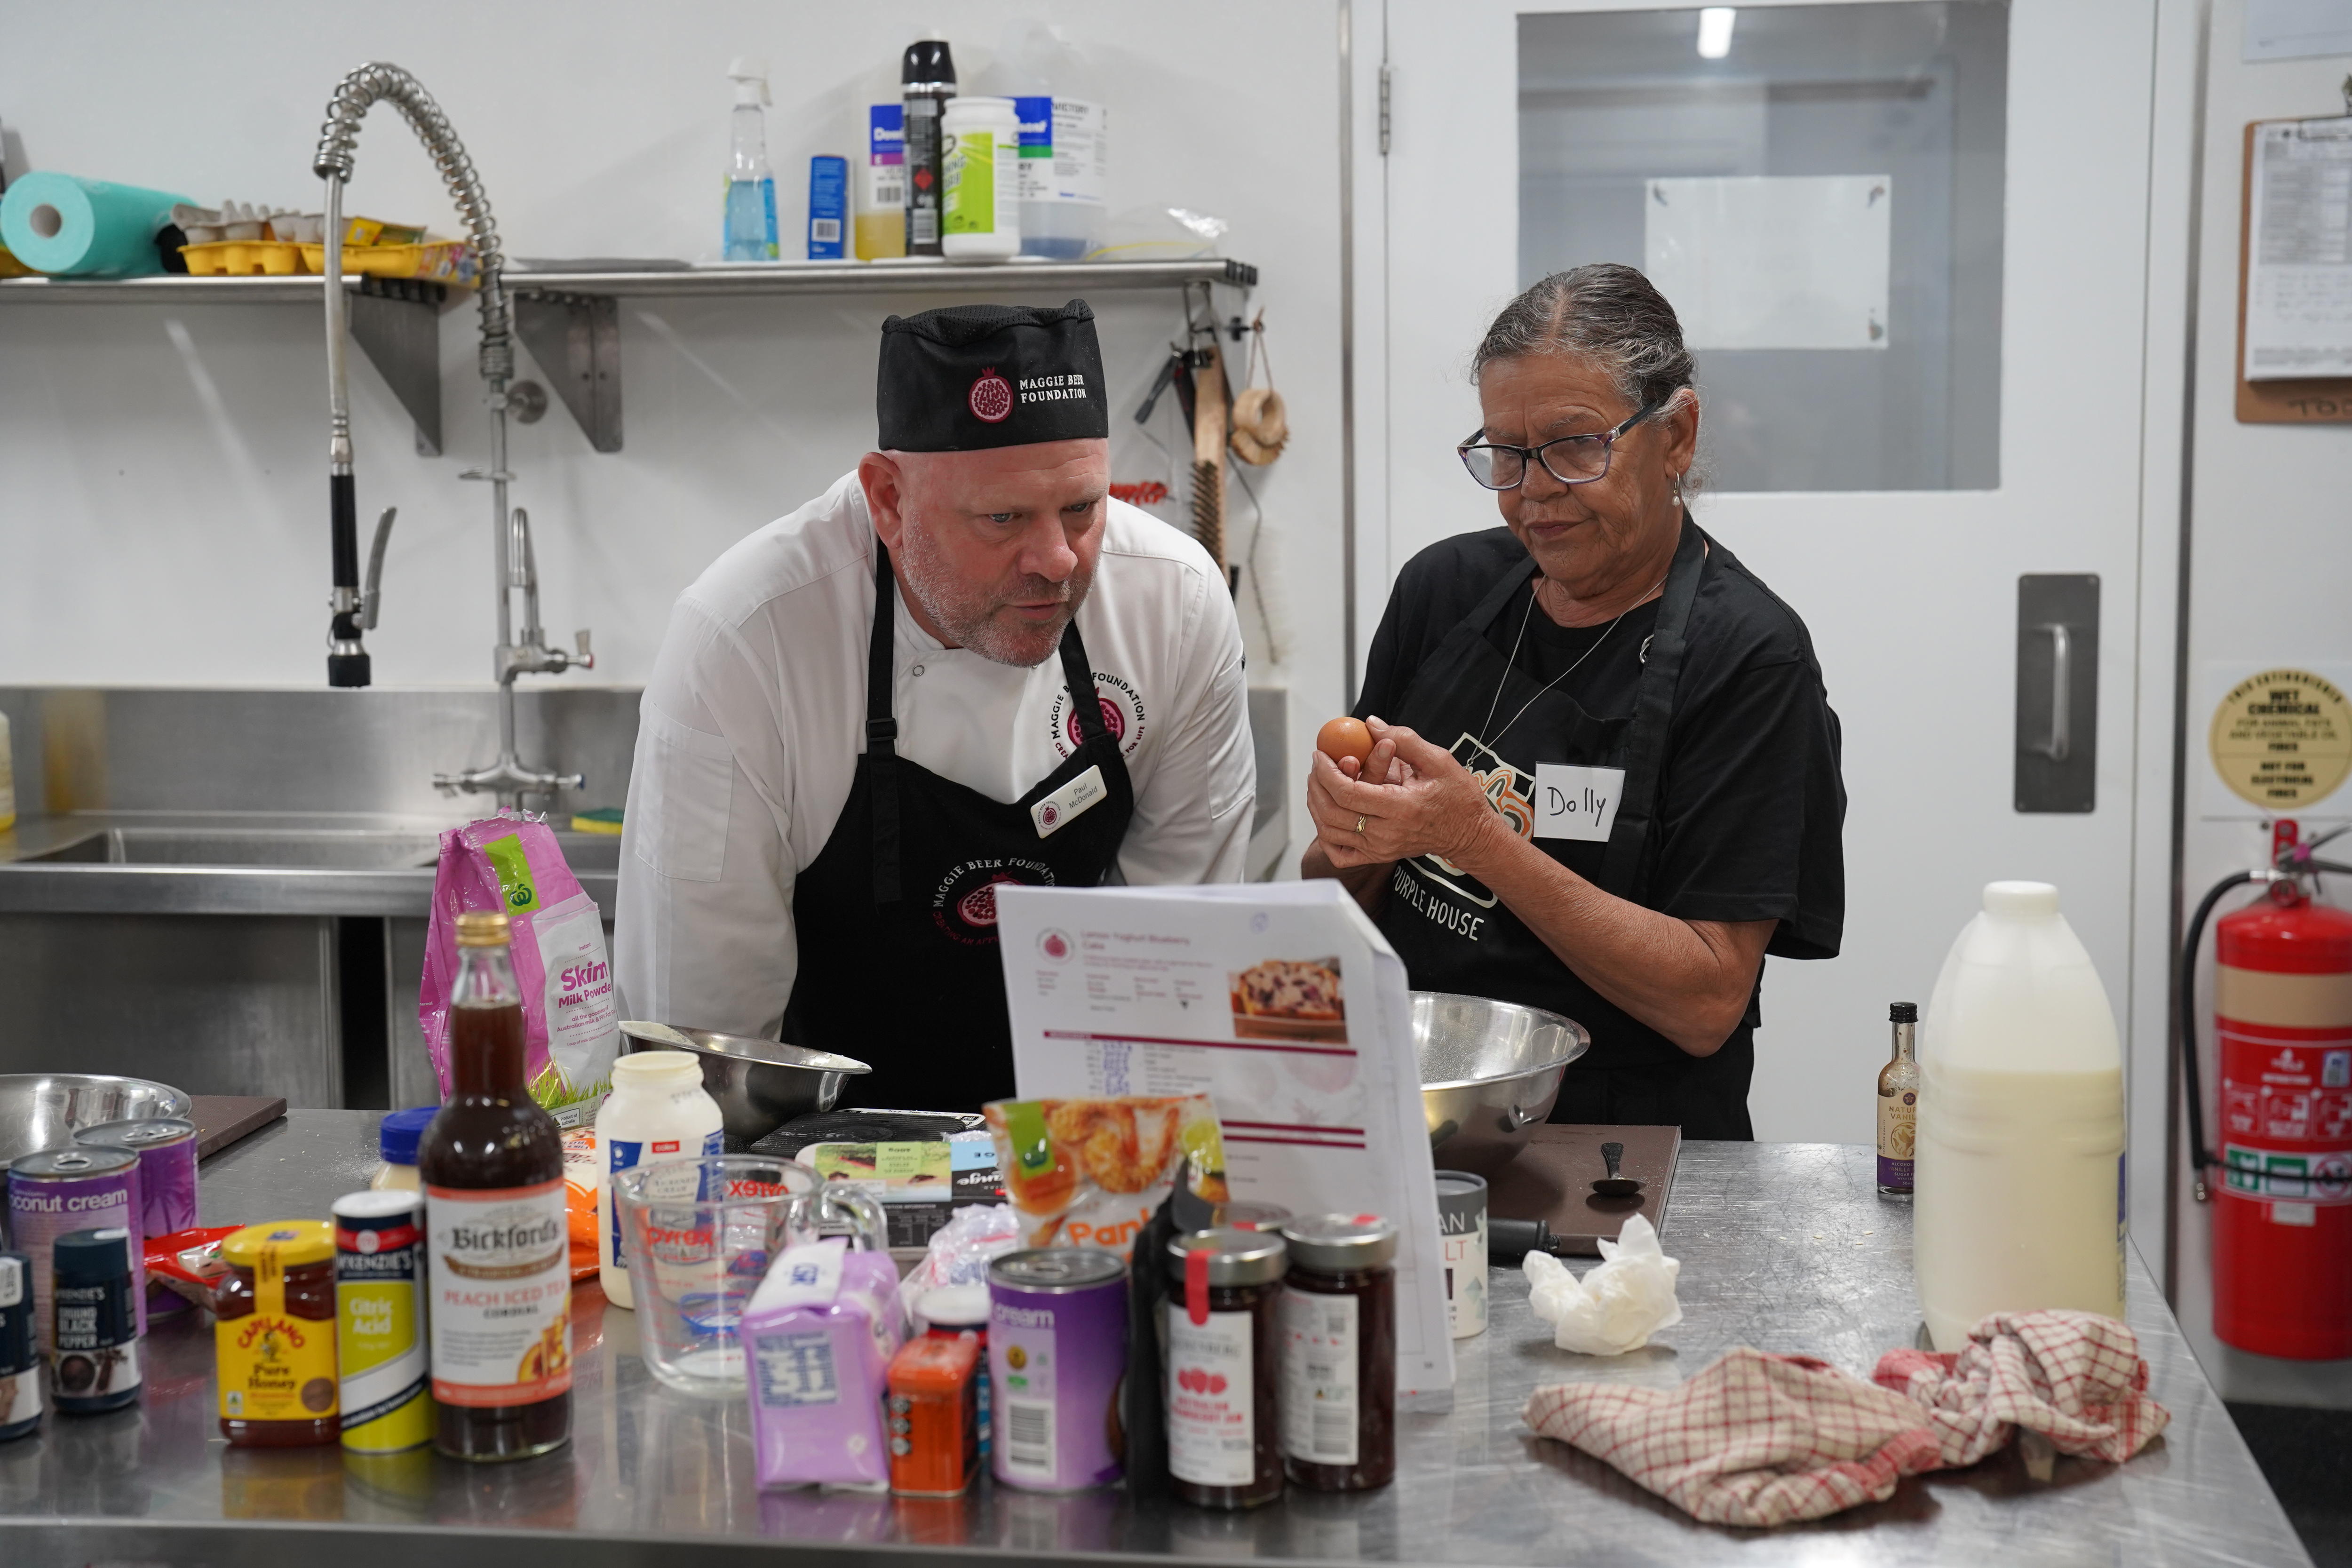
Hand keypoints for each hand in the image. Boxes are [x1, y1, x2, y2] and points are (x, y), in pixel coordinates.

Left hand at [1306, 718, 1505, 870]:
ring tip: (1319, 783)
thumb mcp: (1438, 760)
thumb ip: (1404, 739)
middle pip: (1332, 812)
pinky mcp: (1377, 856)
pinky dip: (1325, 835)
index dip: (1327, 772)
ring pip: (1330, 832)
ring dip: (1317, 805)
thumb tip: (1370, 724)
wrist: (1469, 833)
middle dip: (1317, 785)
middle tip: (1318, 765)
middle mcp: (1387, 834)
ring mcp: (1380, 849)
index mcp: (1400, 807)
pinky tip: (1326, 815)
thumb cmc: (1458, 796)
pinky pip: (1340, 853)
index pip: (1347, 793)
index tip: (1321, 754)